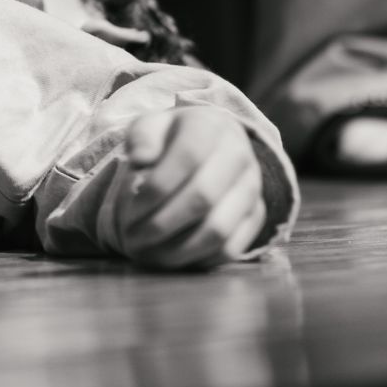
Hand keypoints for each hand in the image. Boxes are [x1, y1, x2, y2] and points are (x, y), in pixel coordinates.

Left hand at [108, 105, 267, 269]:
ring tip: (147, 255)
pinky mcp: (256, 215)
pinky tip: (172, 258)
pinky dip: (199, 259)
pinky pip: (231, 248)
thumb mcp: (151, 126)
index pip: (188, 156)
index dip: (157, 186)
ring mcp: (252, 187)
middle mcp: (239, 155)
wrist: (212, 144)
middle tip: (130, 239)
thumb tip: (140, 159)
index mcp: (211, 126)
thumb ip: (142, 138)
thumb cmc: (172, 138)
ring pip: (218, 229)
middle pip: (203, 197)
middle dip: (161, 223)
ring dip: (178, 248)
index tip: (130, 208)